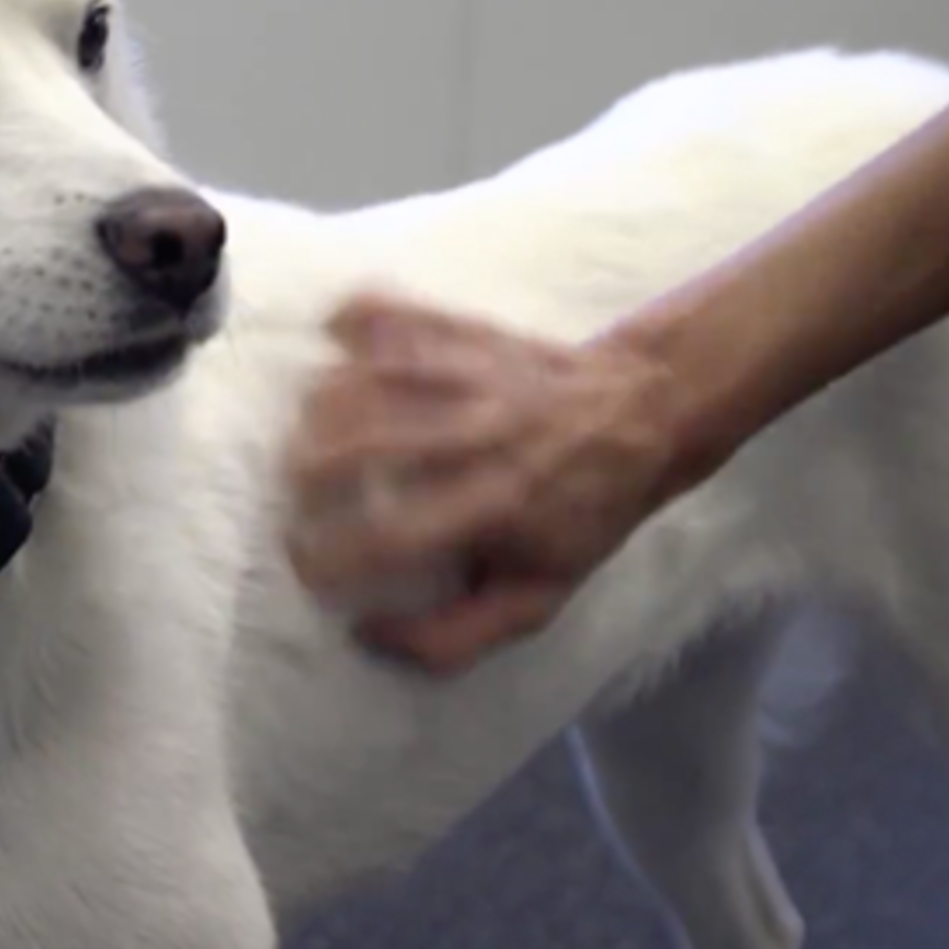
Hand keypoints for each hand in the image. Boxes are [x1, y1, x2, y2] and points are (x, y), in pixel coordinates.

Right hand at [282, 291, 684, 673]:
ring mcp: (472, 375)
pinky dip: (354, 319)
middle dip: (307, 474)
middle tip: (296, 496)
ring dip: (320, 409)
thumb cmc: (587, 512)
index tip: (305, 566)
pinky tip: (334, 337)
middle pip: (364, 442)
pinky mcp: (468, 332)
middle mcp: (481, 434)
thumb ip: (456, 635)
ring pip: (369, 377)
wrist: (652, 410)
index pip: (392, 533)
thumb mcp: (541, 596)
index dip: (331, 555)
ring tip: (307, 437)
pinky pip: (398, 313)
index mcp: (498, 505)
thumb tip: (367, 635)